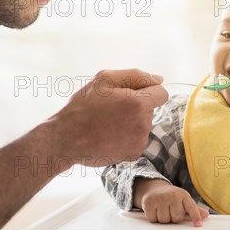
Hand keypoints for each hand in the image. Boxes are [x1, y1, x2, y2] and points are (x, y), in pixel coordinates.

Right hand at [52, 69, 167, 166]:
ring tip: (108, 122)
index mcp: (138, 103)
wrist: (66, 139)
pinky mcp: (133, 154)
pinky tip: (110, 135)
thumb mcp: (104, 79)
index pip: (162, 93)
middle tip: (112, 108)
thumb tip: (159, 79)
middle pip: (151, 109)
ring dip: (132, 121)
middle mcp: (143, 124)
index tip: (130, 94)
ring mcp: (139, 141)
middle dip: (136, 106)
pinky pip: (137, 139)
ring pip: (144, 124)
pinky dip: (127, 136)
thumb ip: (135, 75)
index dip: (147, 90)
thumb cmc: (83, 106)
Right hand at [133, 178, 208, 226]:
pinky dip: (153, 217)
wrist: (154, 188)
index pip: (191, 207)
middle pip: (176, 218)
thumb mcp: (184, 201)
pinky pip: (153, 219)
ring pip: (164, 220)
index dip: (195, 216)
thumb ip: (194, 209)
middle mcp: (172, 195)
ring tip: (162, 209)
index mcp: (184, 195)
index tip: (198, 224)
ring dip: (162, 218)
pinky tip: (154, 210)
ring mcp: (160, 197)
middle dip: (173, 217)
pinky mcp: (148, 201)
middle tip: (170, 210)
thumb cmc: (172, 198)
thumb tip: (205, 215)